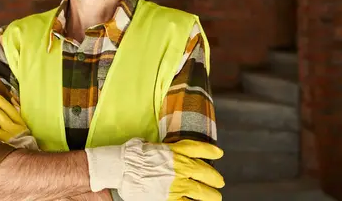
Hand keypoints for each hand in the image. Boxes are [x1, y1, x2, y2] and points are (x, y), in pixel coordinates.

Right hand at [86, 138, 224, 200]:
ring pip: (202, 191)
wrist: (121, 167)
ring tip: (216, 197)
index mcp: (174, 151)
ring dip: (211, 195)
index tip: (219, 153)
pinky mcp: (171, 198)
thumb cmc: (130, 155)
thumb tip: (158, 149)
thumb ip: (159, 149)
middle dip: (214, 177)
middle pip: (205, 171)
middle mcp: (180, 166)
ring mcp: (177, 184)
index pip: (198, 148)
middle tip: (219, 181)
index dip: (210, 151)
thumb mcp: (147, 145)